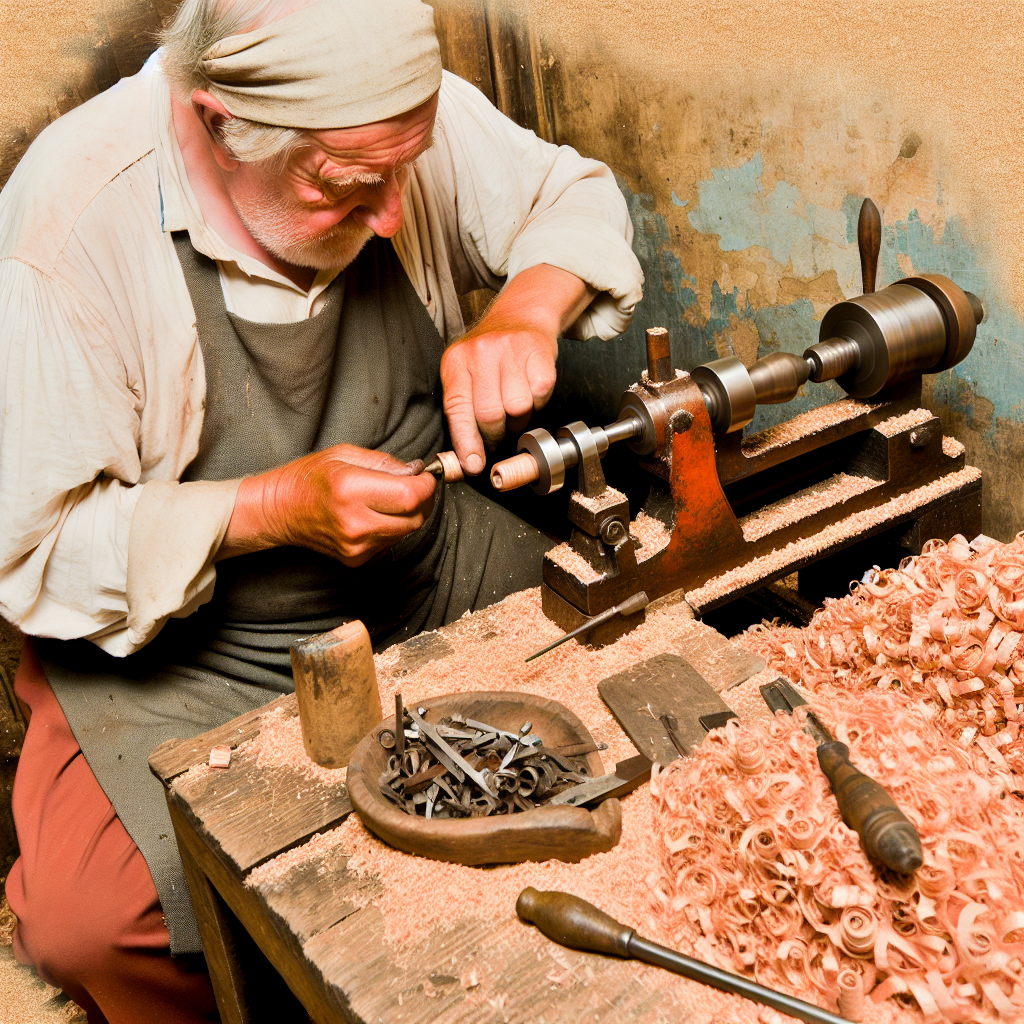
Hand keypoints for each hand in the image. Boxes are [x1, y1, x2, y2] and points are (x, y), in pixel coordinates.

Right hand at [220, 444, 435, 565]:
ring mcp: (356, 546)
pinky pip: (391, 541)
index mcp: (350, 490)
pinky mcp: (356, 559)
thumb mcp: (346, 454)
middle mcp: (354, 523)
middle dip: (424, 499)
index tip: (427, 475)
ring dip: (410, 514)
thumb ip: (386, 463)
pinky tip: (377, 513)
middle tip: (416, 484)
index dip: (427, 485)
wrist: (279, 511)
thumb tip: (417, 471)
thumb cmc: (309, 477)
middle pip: (415, 518)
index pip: (410, 496)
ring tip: (393, 497)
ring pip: (406, 531)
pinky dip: (394, 526)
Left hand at [441, 264, 597, 473]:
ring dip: (520, 418)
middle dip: (496, 433)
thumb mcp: (464, 372)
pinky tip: (531, 390)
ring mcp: (509, 349)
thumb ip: (461, 409)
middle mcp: (479, 353)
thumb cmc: (490, 354)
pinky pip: (540, 392)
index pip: (458, 409)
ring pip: (517, 407)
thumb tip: (466, 456)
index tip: (474, 465)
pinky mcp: (537, 350)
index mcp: (455, 362)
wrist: (519, 315)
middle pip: (490, 414)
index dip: (466, 441)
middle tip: (500, 431)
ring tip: (516, 406)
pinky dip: (539, 400)